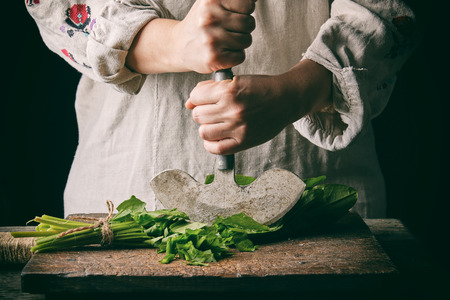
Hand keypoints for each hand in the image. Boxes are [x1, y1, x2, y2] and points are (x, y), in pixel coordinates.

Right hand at [126, 0, 255, 73]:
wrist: (179, 45)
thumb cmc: (202, 23)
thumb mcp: (212, 2)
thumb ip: (233, 0)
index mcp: (211, 0)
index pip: (248, 4)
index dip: (244, 11)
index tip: (233, 14)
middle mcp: (209, 18)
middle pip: (249, 23)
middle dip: (242, 28)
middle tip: (227, 30)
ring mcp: (211, 39)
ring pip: (246, 40)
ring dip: (239, 43)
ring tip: (224, 41)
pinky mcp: (213, 58)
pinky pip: (240, 56)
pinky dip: (234, 57)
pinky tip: (222, 52)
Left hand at [185, 59, 332, 154]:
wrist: (286, 99)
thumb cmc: (261, 88)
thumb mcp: (236, 81)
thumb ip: (210, 89)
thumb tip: (189, 103)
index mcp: (229, 90)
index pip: (196, 96)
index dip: (198, 97)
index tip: (205, 99)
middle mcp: (232, 110)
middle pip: (198, 115)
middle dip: (202, 112)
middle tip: (213, 111)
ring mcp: (237, 127)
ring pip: (204, 131)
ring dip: (206, 127)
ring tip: (216, 124)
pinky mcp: (243, 142)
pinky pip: (216, 148)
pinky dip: (211, 144)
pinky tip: (216, 137)